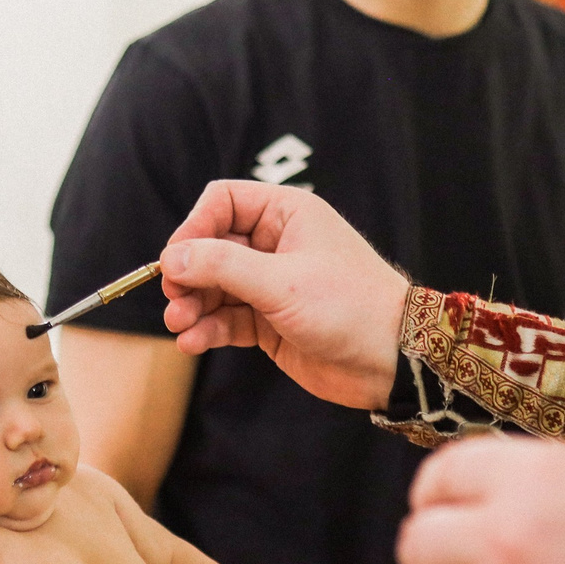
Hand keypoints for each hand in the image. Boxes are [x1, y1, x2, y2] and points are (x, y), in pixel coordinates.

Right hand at [159, 181, 408, 411]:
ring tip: (179, 324)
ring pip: (214, 287)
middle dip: (188, 274)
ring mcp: (271, 285)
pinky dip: (206, 329)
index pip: (223, 202)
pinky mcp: (269, 322)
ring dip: (191, 305)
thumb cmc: (351, 307)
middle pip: (211, 247)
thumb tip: (172, 257)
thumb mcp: (282, 281)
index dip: (194, 226)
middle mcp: (276, 244)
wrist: (391, 361)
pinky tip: (192, 342)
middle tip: (174, 299)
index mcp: (287, 214)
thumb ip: (223, 266)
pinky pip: (225, 319)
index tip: (175, 259)